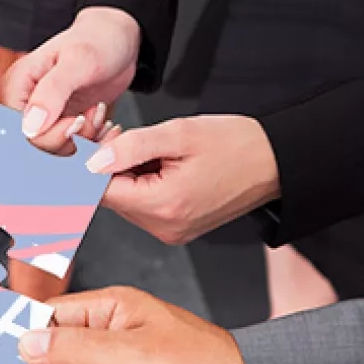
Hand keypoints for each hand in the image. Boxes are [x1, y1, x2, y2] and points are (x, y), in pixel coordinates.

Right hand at [2, 7, 138, 149]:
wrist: (120, 40)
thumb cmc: (98, 39)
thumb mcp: (78, 60)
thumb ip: (53, 91)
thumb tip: (30, 126)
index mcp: (19, 84)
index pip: (19, 129)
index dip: (49, 134)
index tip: (77, 119)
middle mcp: (27, 102)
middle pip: (37, 144)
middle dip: (70, 137)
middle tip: (91, 114)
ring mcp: (44, 115)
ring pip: (56, 149)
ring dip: (84, 138)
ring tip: (98, 113)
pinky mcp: (62, 123)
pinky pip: (71, 146)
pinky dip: (91, 140)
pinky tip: (102, 122)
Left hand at [86, 116, 280, 244]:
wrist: (275, 162)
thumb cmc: (237, 144)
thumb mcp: (179, 133)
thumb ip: (130, 146)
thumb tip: (91, 160)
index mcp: (163, 206)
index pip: (100, 191)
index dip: (88, 162)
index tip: (91, 137)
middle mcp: (164, 227)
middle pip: (111, 197)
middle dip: (106, 164)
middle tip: (116, 131)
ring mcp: (171, 231)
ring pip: (126, 200)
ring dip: (123, 172)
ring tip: (143, 144)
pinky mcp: (177, 228)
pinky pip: (144, 205)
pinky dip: (141, 182)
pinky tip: (155, 161)